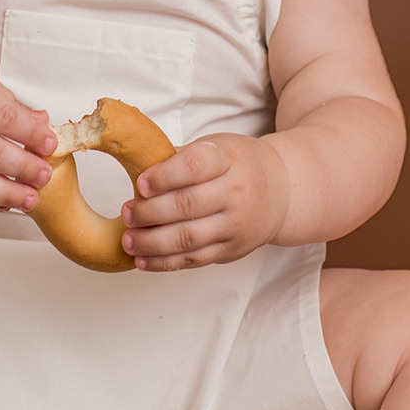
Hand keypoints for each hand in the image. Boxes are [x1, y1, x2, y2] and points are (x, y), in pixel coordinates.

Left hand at [123, 133, 288, 269]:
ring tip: (128, 240)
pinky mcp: (231, 250)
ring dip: (152, 242)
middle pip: (187, 206)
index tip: (140, 183)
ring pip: (188, 238)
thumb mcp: (216, 147)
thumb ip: (179, 157)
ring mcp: (235, 225)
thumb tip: (135, 164)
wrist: (283, 191)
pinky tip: (142, 260)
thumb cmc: (239, 164)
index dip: (164, 176)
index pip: (194, 166)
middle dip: (150, 212)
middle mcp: (236, 193)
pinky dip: (165, 263)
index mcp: (229, 159)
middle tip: (126, 213)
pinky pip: (194, 260)